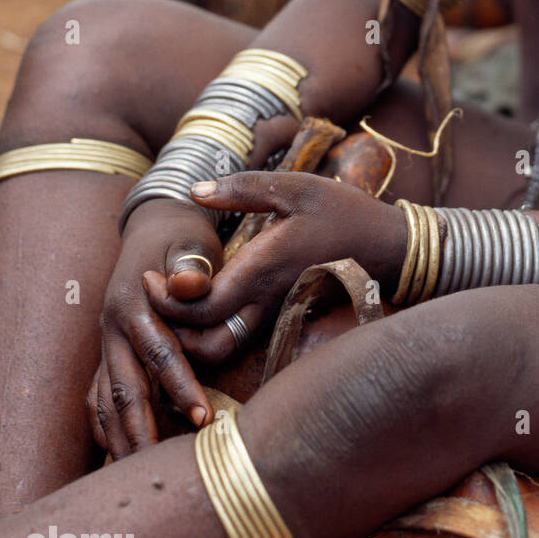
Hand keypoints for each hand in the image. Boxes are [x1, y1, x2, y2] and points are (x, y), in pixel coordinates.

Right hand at [86, 201, 223, 458]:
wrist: (153, 224)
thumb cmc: (182, 235)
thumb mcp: (191, 240)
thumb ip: (192, 265)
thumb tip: (190, 285)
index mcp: (134, 302)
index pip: (158, 352)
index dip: (180, 386)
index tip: (203, 418)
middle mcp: (113, 326)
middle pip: (125, 387)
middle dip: (143, 428)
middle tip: (163, 464)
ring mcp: (107, 341)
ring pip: (106, 398)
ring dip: (120, 435)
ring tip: (137, 471)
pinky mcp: (109, 349)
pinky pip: (98, 395)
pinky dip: (104, 424)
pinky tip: (114, 451)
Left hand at [142, 170, 406, 362]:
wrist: (390, 248)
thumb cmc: (343, 212)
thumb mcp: (296, 187)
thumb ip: (243, 189)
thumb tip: (195, 190)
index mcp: (264, 270)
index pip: (201, 307)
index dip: (166, 301)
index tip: (149, 277)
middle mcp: (267, 303)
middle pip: (206, 346)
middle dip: (173, 332)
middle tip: (156, 298)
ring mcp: (278, 316)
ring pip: (224, 350)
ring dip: (193, 337)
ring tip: (177, 303)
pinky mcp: (285, 318)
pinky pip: (241, 340)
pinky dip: (215, 332)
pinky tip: (205, 303)